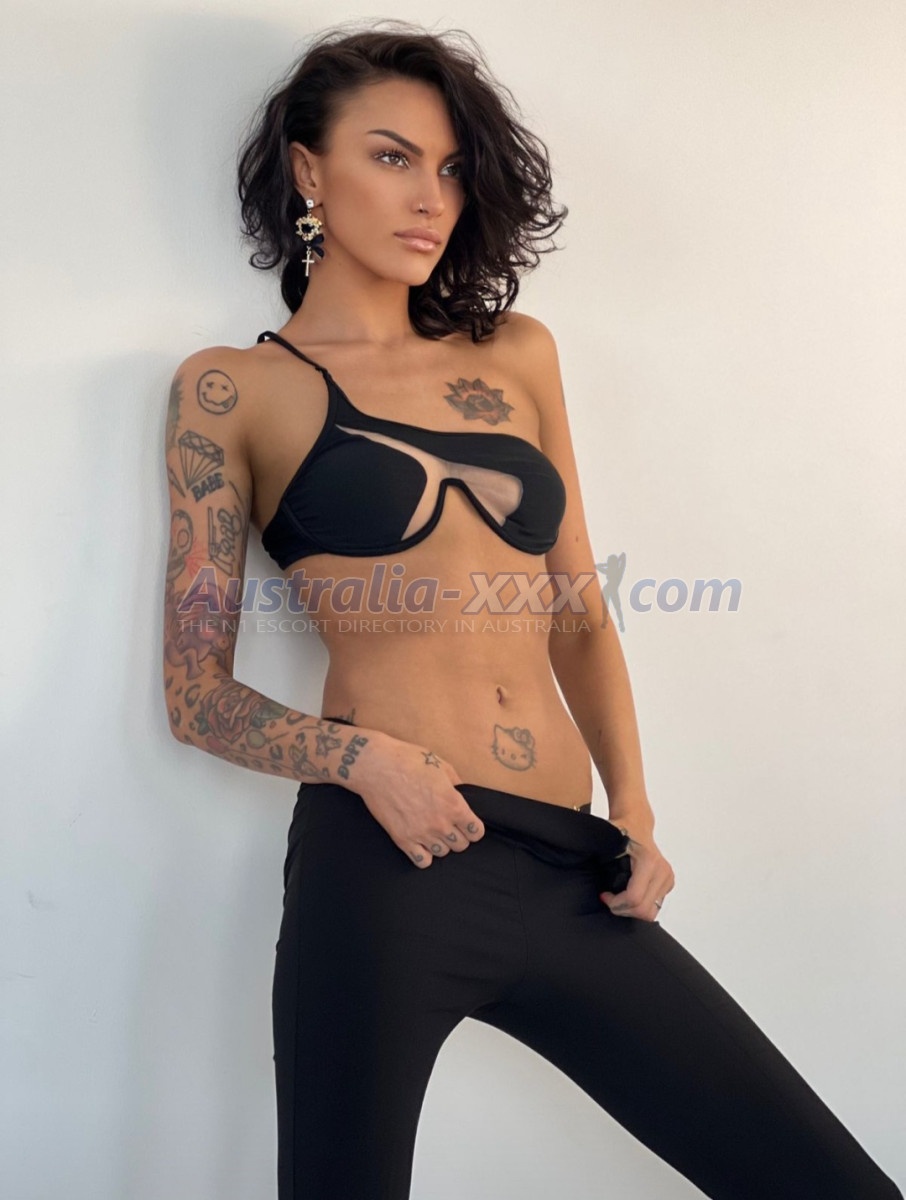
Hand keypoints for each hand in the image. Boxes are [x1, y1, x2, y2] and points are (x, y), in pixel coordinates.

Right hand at [354, 733, 485, 867]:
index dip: (474, 827)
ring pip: (442, 853)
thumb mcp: (440, 764)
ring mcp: (421, 834)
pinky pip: (421, 860)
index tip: (468, 823)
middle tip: (450, 825)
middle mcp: (440, 823)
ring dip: (441, 844)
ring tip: (434, 832)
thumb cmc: (408, 760)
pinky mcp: (402, 839)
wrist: (375, 766)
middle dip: (459, 835)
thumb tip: (461, 793)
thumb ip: (456, 783)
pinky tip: (420, 843)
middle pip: (461, 845)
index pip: (476, 832)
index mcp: (453, 804)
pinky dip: (424, 855)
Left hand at [599, 826, 674, 921]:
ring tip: (619, 899)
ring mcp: (668, 878)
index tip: (604, 896)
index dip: (616, 903)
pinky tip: (629, 894)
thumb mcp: (607, 843)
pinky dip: (640, 906)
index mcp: (649, 862)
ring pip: (651, 912)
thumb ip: (598, 854)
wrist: (637, 824)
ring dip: (632, 910)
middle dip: (623, 909)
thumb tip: (588, 869)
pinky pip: (655, 906)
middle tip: (610, 900)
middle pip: (644, 910)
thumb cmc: (621, 831)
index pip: (634, 898)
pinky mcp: (668, 883)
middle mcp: (662, 871)